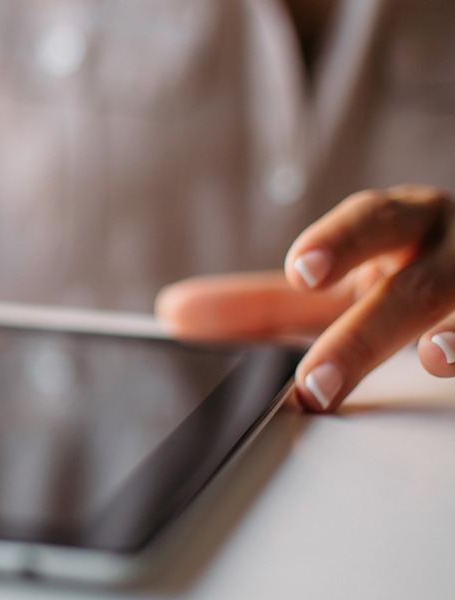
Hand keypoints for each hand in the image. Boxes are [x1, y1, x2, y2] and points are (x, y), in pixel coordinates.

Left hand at [157, 185, 454, 411]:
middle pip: (417, 281)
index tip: (301, 271)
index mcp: (401, 222)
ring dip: (452, 338)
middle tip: (317, 378)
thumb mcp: (338, 282)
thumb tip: (172, 314)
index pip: (369, 220)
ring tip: (431, 360)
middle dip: (367, 331)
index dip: (336, 242)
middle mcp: (452, 245)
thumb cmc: (406, 268)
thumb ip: (258, 303)